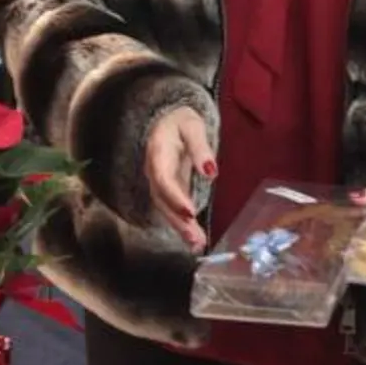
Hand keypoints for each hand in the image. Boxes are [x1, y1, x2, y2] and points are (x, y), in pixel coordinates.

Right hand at [144, 107, 213, 252]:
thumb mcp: (193, 126)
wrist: (168, 119)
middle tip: (195, 239)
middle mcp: (154, 172)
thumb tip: (211, 171)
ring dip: (180, 228)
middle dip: (178, 221)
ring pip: (166, 209)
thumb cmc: (181, 121)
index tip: (190, 211)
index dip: (175, 197)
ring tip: (197, 244)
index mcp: (158, 154)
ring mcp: (160, 183)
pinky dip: (183, 226)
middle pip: (162, 200)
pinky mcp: (168, 191)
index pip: (163, 179)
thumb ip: (200, 147)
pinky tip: (196, 240)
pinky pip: (173, 210)